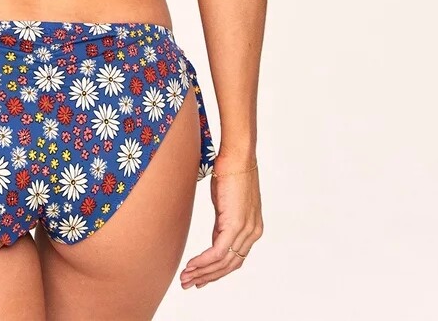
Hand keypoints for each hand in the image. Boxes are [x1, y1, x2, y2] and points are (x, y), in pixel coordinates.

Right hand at [179, 158, 262, 290]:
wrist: (237, 155)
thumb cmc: (230, 171)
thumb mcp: (225, 203)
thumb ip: (223, 223)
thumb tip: (215, 238)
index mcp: (252, 228)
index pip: (234, 259)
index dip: (216, 272)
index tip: (200, 278)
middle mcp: (252, 233)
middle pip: (229, 266)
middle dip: (207, 277)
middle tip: (189, 283)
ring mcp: (245, 230)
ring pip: (223, 263)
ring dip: (202, 272)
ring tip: (185, 277)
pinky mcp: (235, 225)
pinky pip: (217, 252)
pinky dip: (203, 262)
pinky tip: (191, 266)